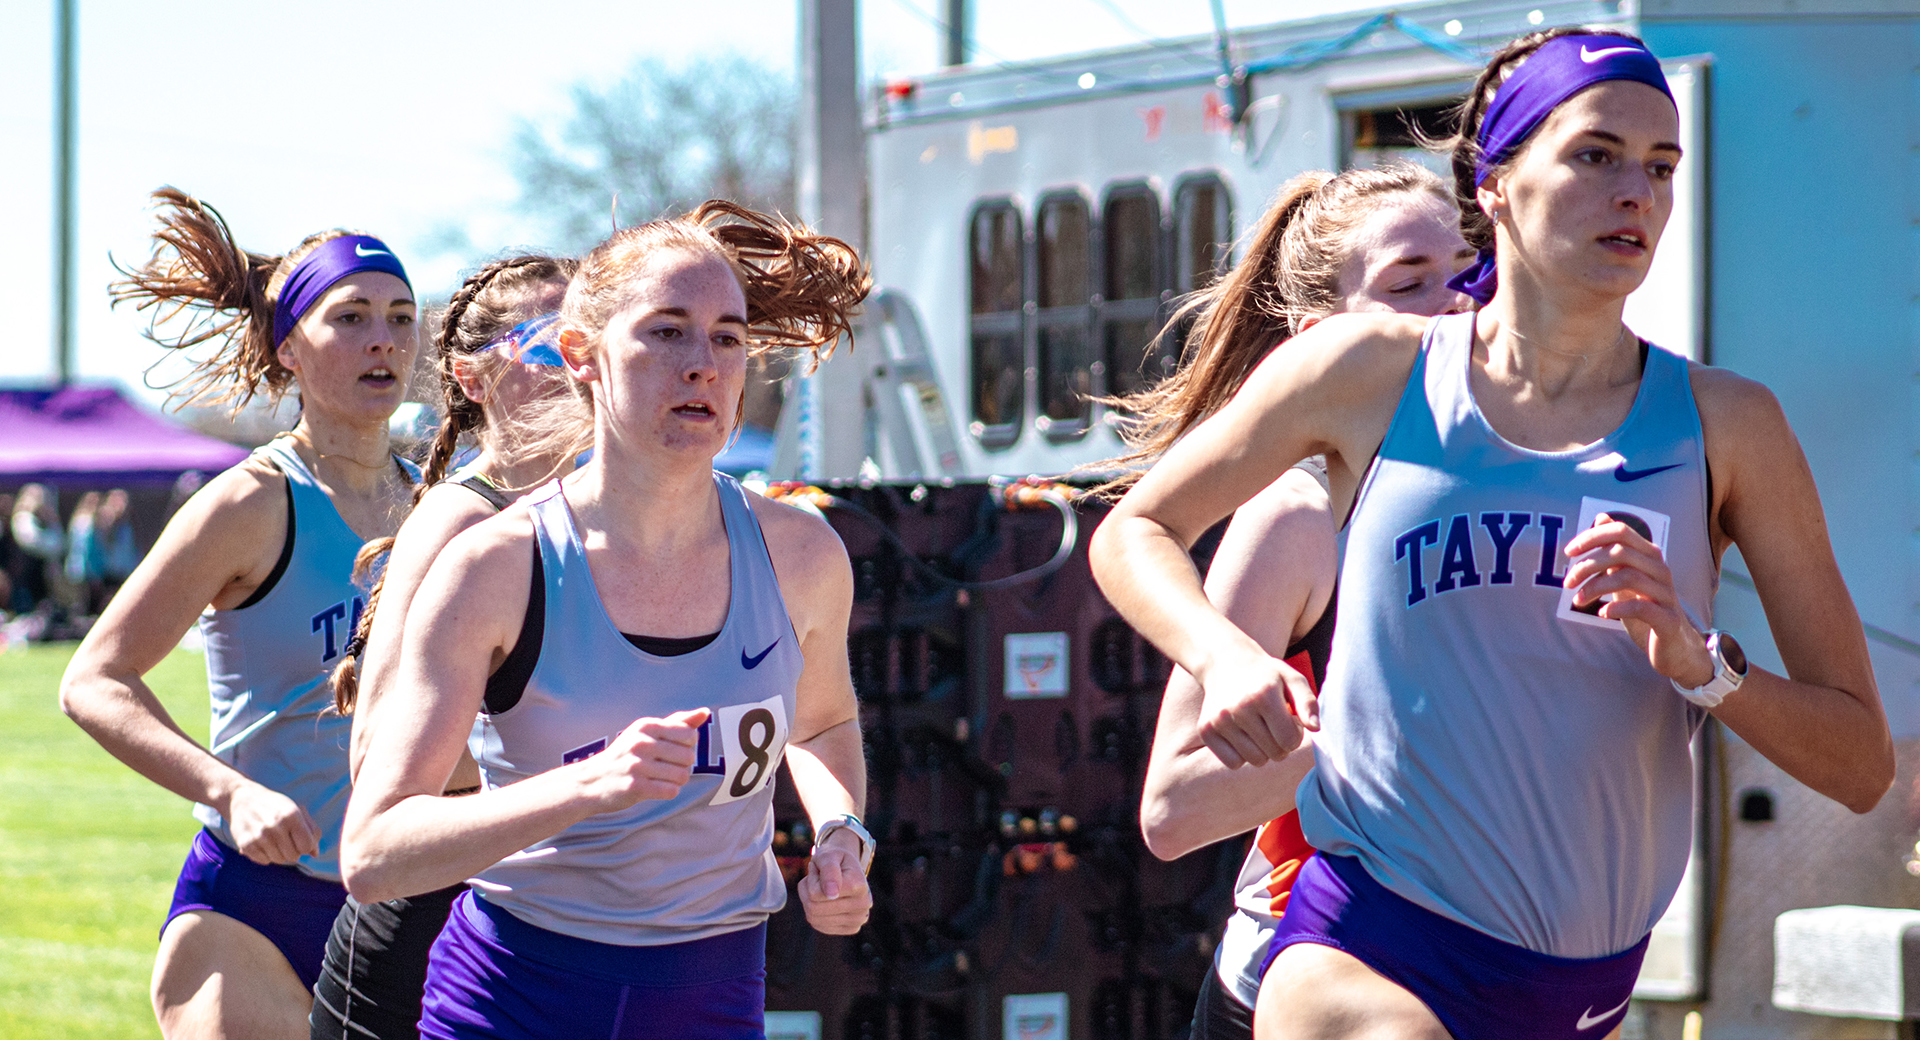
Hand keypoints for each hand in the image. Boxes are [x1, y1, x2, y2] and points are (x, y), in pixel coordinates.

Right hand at [224, 781, 319, 865]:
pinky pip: (264, 861)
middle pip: (294, 856)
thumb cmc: (276, 806)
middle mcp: (275, 826)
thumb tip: (315, 854)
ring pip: (279, 860)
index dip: (306, 845)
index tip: (299, 839)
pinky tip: (262, 842)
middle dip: (292, 850)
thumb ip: (311, 831)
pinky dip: (265, 855)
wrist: (243, 800)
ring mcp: (259, 836)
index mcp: (291, 815)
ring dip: (279, 853)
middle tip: (285, 839)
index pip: (307, 846)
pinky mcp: (246, 844)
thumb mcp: (296, 811)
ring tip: (273, 839)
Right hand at [580, 708, 708, 811]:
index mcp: (646, 726)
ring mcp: (637, 765)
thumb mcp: (647, 732)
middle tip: (667, 767)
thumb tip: (705, 712)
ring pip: (682, 775)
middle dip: (683, 765)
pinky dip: (669, 792)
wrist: (591, 781)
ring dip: (677, 780)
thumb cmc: (626, 754)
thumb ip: (678, 722)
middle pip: (689, 756)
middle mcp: (641, 743)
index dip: (687, 746)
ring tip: (662, 778)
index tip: (673, 750)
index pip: (689, 735)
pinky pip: (671, 791)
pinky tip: (656, 788)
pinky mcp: (635, 787)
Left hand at [798, 836, 871, 934]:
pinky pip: (819, 926)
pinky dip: (815, 914)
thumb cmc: (835, 859)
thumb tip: (832, 894)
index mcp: (859, 885)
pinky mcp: (851, 928)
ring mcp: (859, 919)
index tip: (820, 870)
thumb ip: (829, 870)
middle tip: (817, 879)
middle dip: (808, 892)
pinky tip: (824, 902)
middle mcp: (863, 904)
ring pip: (814, 918)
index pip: (816, 893)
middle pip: (814, 908)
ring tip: (819, 889)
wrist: (847, 868)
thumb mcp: (828, 855)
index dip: (812, 879)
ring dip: (809, 902)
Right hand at [1193, 645, 1313, 768]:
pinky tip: (1242, 736)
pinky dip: (1241, 756)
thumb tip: (1315, 728)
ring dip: (1262, 751)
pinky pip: (1233, 763)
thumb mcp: (1291, 678)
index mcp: (1264, 695)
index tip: (1289, 721)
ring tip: (1259, 730)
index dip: (1294, 735)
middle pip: (1274, 753)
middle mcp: (1239, 708)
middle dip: (1280, 744)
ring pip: (1254, 761)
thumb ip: (1308, 702)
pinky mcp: (1206, 730)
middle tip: (1274, 725)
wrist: (1224, 661)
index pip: (1289, 741)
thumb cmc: (1265, 674)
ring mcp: (1220, 721)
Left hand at [1564, 514, 1711, 686]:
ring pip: (1628, 577)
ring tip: (1578, 600)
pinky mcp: (1668, 620)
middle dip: (1587, 565)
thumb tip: (1600, 517)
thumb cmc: (1646, 608)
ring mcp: (1667, 594)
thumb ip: (1614, 550)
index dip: (1593, 536)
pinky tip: (1602, 613)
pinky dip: (1617, 608)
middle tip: (1568, 583)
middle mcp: (1660, 570)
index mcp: (1650, 556)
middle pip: (1620, 553)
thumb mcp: (1626, 576)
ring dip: (1595, 587)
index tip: (1568, 552)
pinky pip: (1641, 607)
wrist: (1674, 647)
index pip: (1621, 532)